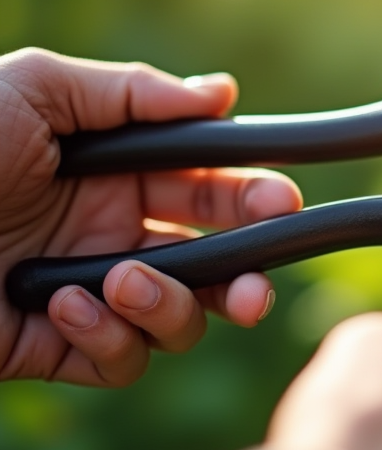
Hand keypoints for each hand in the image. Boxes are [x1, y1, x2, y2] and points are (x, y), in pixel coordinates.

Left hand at [0, 48, 302, 385]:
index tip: (281, 203)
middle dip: (244, 269)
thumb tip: (222, 93)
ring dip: (169, 304)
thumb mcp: (32, 90)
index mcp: (111, 171)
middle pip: (212, 257)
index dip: (251, 194)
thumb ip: (133, 92)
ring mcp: (87, 292)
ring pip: (179, 315)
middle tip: (253, 285)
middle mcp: (109, 232)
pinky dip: (110, 338)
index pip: (206, 184)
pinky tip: (66, 308)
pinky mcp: (55, 347)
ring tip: (121, 279)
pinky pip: (121, 358)